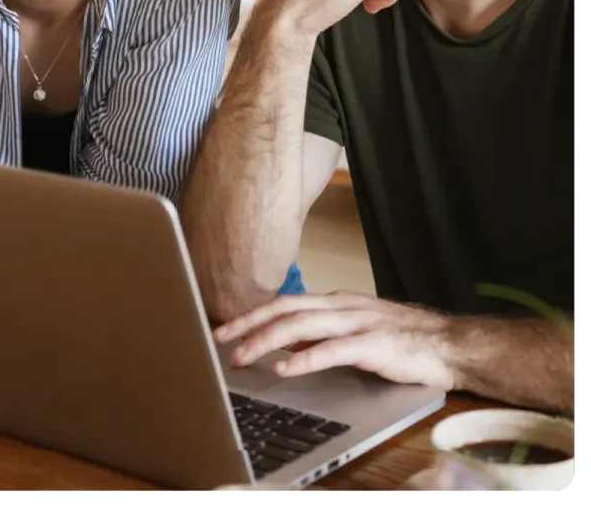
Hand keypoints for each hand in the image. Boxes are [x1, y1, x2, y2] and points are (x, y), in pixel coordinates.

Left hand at [214, 289, 456, 390]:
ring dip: (267, 341)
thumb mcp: (356, 329)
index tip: (227, 327)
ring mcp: (356, 323)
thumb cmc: (403, 339)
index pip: (286, 303)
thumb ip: (323, 333)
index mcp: (336, 302)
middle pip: (285, 309)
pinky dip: (303, 358)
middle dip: (249, 323)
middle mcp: (341, 306)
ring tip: (243, 355)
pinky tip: (284, 368)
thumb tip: (287, 344)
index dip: (254, 314)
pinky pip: (331, 350)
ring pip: (301, 326)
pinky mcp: (372, 345)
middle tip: (221, 339)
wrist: (450, 344)